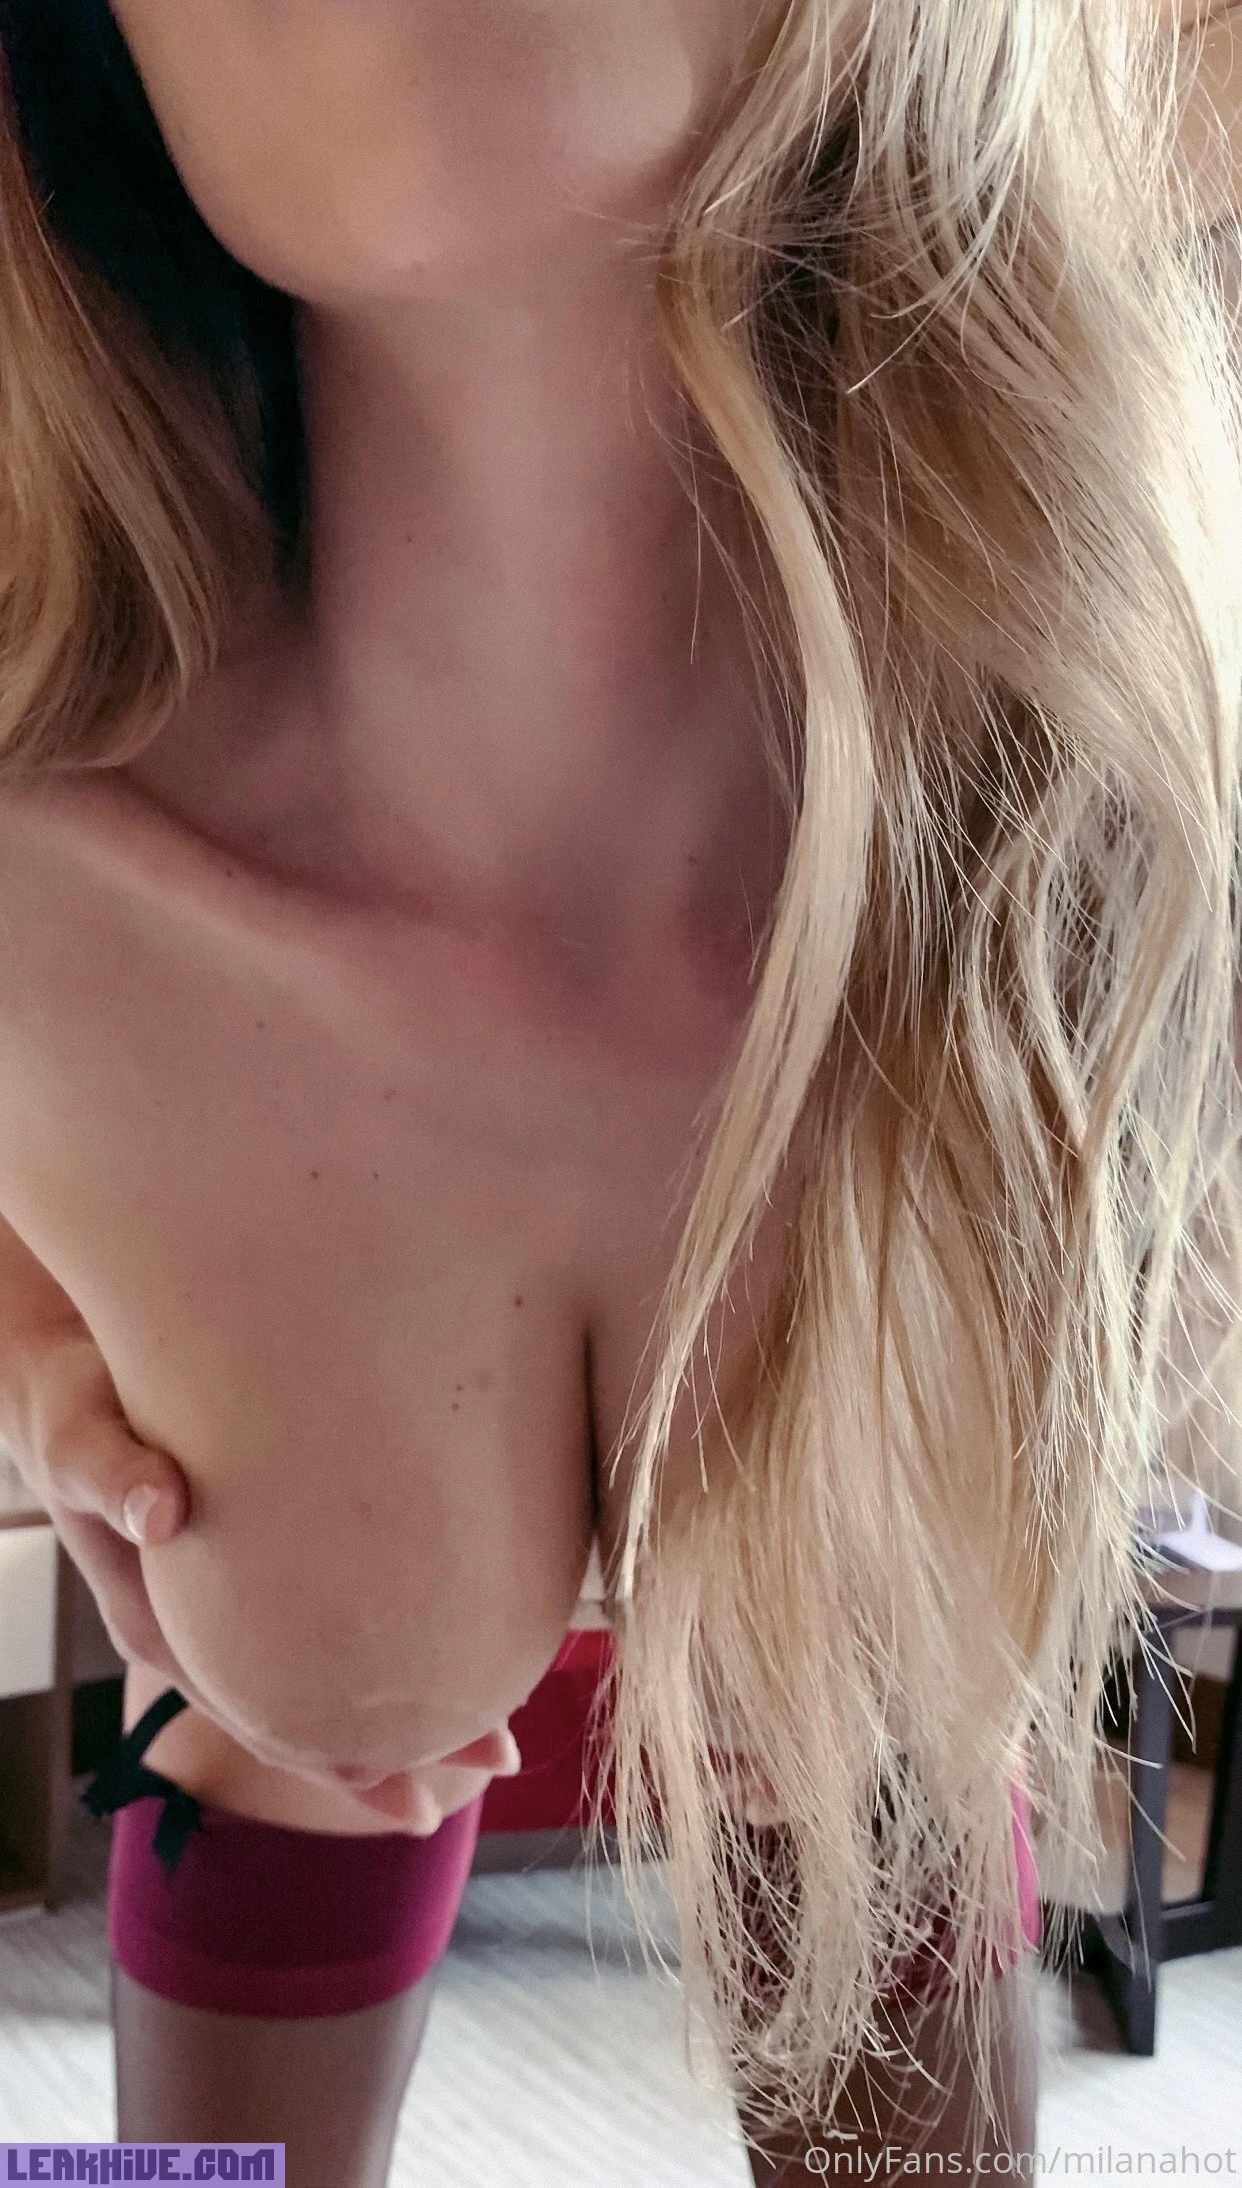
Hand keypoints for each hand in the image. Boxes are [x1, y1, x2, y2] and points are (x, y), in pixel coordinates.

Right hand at [1, 1313, 525, 1832]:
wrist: (77, 1380)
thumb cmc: (77, 1406)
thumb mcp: (79, 1434)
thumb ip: (110, 1472)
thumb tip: (159, 1511)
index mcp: (166, 1624)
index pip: (260, 1717)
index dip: (337, 1760)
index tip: (416, 1795)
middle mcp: (210, 1628)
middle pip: (313, 1712)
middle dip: (405, 1747)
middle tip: (504, 1756)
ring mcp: (242, 1597)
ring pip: (335, 1668)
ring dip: (416, 1695)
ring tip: (508, 1717)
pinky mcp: (273, 1551)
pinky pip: (341, 1608)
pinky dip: (403, 1625)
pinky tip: (474, 1610)